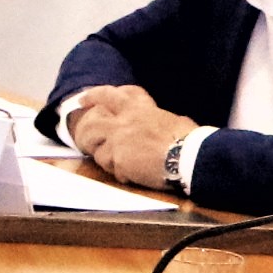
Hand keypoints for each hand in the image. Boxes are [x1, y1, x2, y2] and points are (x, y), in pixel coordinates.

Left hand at [60, 86, 194, 188]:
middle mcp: (123, 122)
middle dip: (85, 134)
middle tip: (87, 143)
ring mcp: (119, 141)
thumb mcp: (170, 119)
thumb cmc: (188, 138)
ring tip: (120, 165)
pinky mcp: (120, 160)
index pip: (108, 95)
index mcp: (137, 109)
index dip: (93, 96)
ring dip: (106, 159)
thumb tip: (158, 125)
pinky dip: (124, 175)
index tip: (83, 100)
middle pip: (90, 124)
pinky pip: (114, 171)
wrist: (189, 156)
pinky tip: (138, 176)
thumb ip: (154, 119)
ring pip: (97, 150)